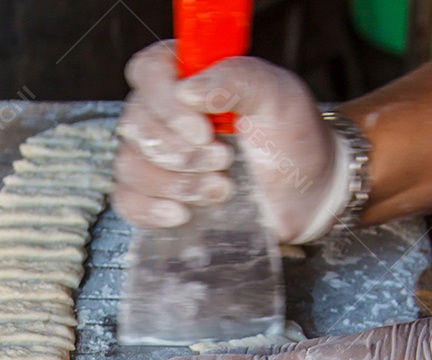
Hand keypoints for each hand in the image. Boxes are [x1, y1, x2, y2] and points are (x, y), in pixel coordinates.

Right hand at [113, 41, 345, 243]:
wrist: (305, 194)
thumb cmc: (292, 139)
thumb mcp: (278, 97)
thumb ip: (238, 79)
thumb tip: (190, 90)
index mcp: (188, 75)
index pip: (147, 72)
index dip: (166, 103)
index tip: (205, 130)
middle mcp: (163, 113)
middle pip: (136, 124)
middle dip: (180, 153)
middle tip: (225, 162)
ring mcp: (156, 157)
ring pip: (130, 165)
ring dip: (175, 183)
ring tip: (220, 190)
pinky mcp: (155, 196)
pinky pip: (126, 200)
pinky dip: (150, 209)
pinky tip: (183, 214)